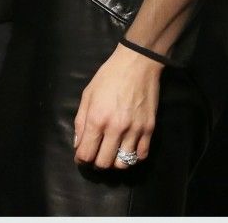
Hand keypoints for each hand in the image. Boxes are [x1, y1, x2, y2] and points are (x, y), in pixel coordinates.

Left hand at [73, 45, 161, 169]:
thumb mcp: (88, 94)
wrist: (137, 63)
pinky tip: (128, 148)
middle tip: (97, 153)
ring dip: (115, 162)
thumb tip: (78, 145)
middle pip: (103, 163)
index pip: (86, 154)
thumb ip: (80, 121)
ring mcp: (134, 130)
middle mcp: (115, 128)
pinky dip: (133, 157)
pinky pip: (141, 156)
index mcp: (97, 119)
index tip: (82, 155)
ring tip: (113, 152)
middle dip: (96, 162)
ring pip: (123, 164)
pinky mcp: (149, 129)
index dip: (81, 159)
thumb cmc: (109, 76)